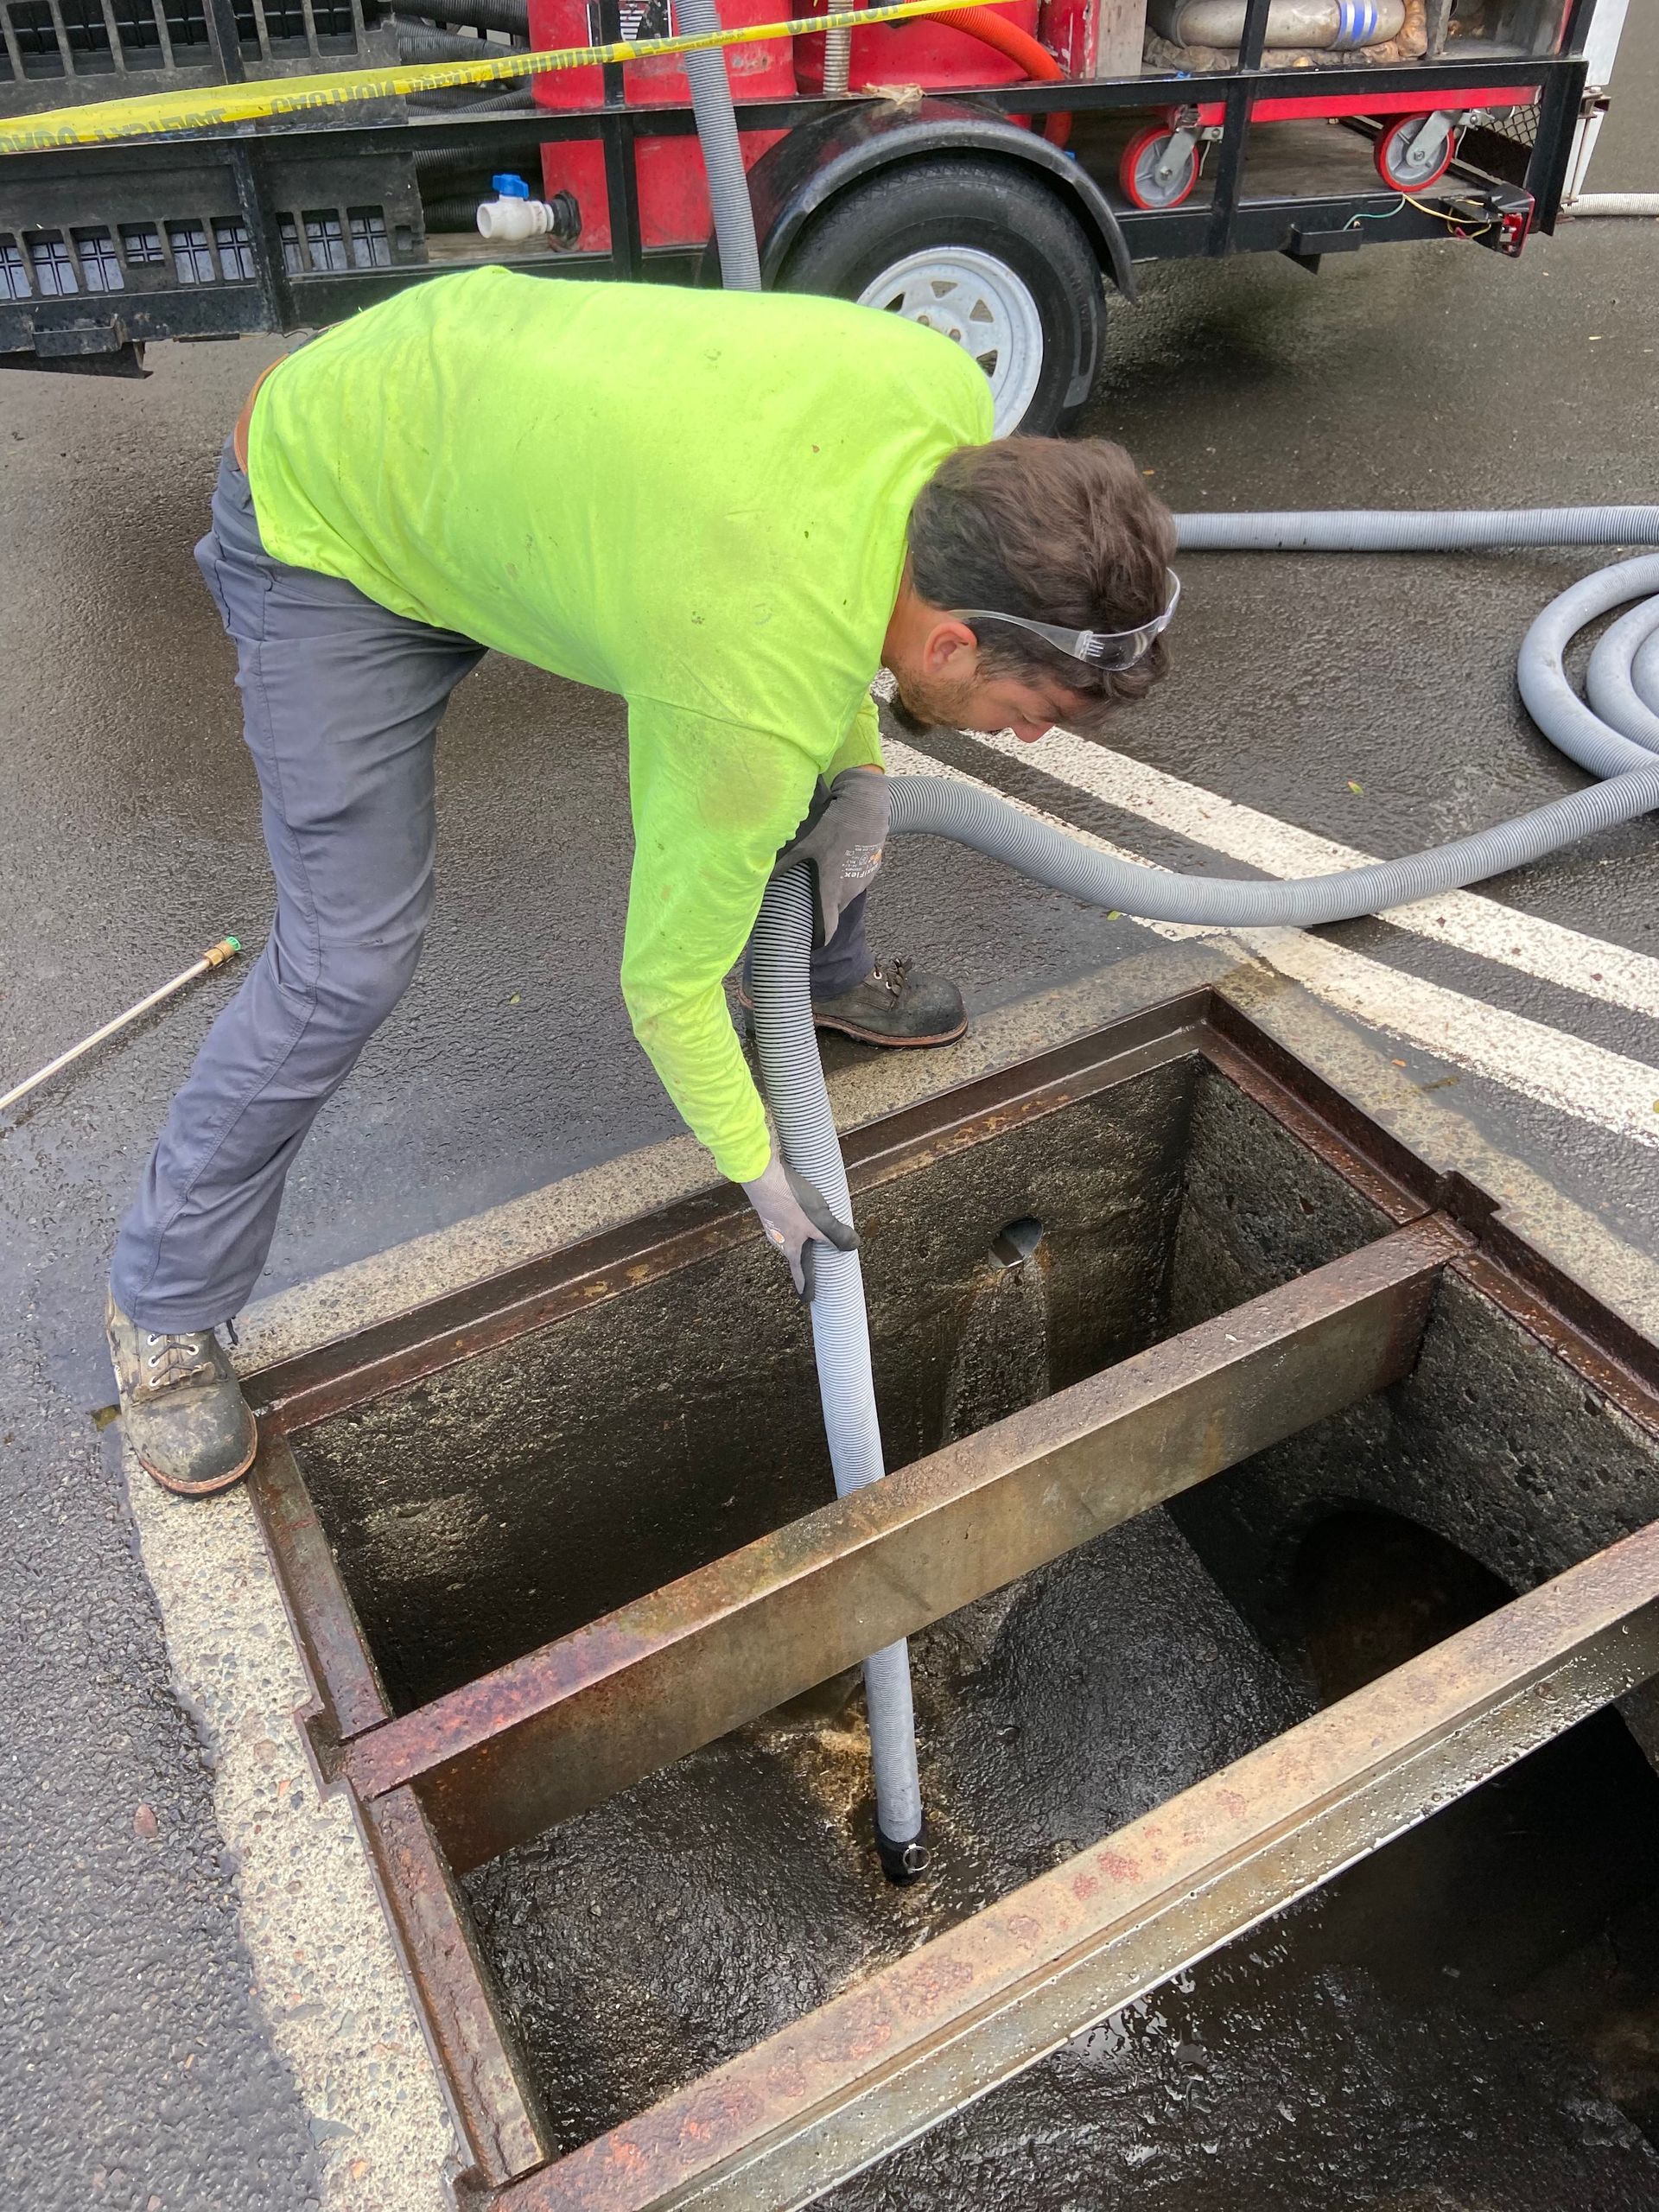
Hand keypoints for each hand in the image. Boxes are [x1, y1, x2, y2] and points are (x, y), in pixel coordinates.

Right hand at [741, 1147, 857, 1299]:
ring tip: (810, 1230)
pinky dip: (793, 1216)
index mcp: (792, 1247)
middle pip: (793, 1253)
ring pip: (788, 1234)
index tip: (807, 1299)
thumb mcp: (820, 1220)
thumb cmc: (789, 1200)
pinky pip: (784, 1217)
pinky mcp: (769, 1204)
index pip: (801, 1272)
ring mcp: (771, 1221)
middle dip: (803, 1258)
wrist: (761, 1174)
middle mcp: (779, 1238)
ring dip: (799, 1235)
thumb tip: (852, 1246)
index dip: (806, 1286)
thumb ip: (836, 1235)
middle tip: (812, 1262)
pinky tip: (798, 1205)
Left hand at [775, 767, 888, 943]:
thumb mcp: (806, 843)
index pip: (829, 926)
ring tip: (825, 879)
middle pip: (836, 909)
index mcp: (833, 889)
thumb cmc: (834, 825)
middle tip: (811, 903)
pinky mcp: (873, 867)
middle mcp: (851, 890)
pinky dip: (849, 877)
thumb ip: (786, 863)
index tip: (813, 942)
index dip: (820, 936)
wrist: (866, 806)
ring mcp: (864, 879)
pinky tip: (841, 861)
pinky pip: (858, 880)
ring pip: (848, 894)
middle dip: (825, 910)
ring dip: (837, 892)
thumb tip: (767, 876)